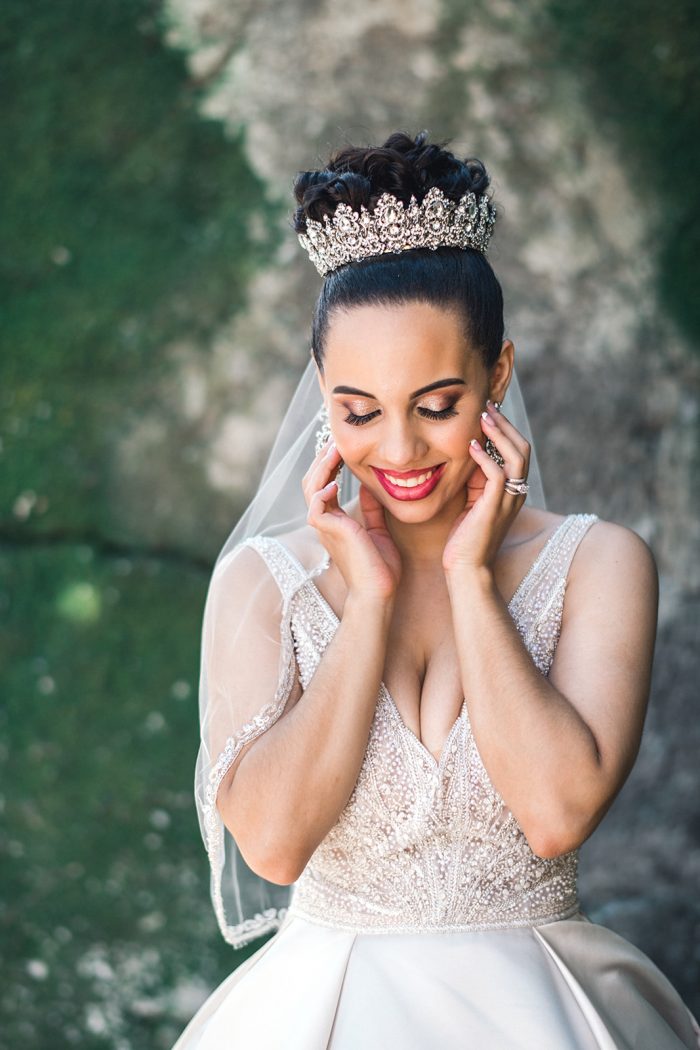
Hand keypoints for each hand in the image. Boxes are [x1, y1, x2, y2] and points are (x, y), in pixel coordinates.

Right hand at [303, 437, 400, 603]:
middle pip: (313, 480)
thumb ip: (372, 508)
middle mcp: (326, 522)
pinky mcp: (330, 533)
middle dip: (323, 457)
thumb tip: (373, 486)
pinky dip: (322, 491)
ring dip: (322, 466)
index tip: (342, 446)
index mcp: (335, 520)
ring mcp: (325, 527)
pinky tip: (335, 480)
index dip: (331, 463)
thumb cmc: (380, 568)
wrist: (379, 592)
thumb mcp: (378, 530)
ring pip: (311, 488)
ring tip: (334, 449)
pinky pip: (316, 507)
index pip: (325, 483)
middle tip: (336, 438)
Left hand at [442, 400, 529, 576]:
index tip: (488, 411)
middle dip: (505, 424)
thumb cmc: (463, 538)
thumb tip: (467, 452)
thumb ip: (474, 479)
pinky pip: (498, 474)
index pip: (517, 451)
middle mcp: (516, 493)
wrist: (466, 569)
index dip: (505, 429)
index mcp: (512, 491)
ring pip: (516, 456)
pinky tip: (471, 445)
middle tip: (488, 405)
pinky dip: (486, 456)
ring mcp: (509, 500)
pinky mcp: (495, 507)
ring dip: (500, 433)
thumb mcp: (470, 501)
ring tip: (484, 416)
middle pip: (523, 448)